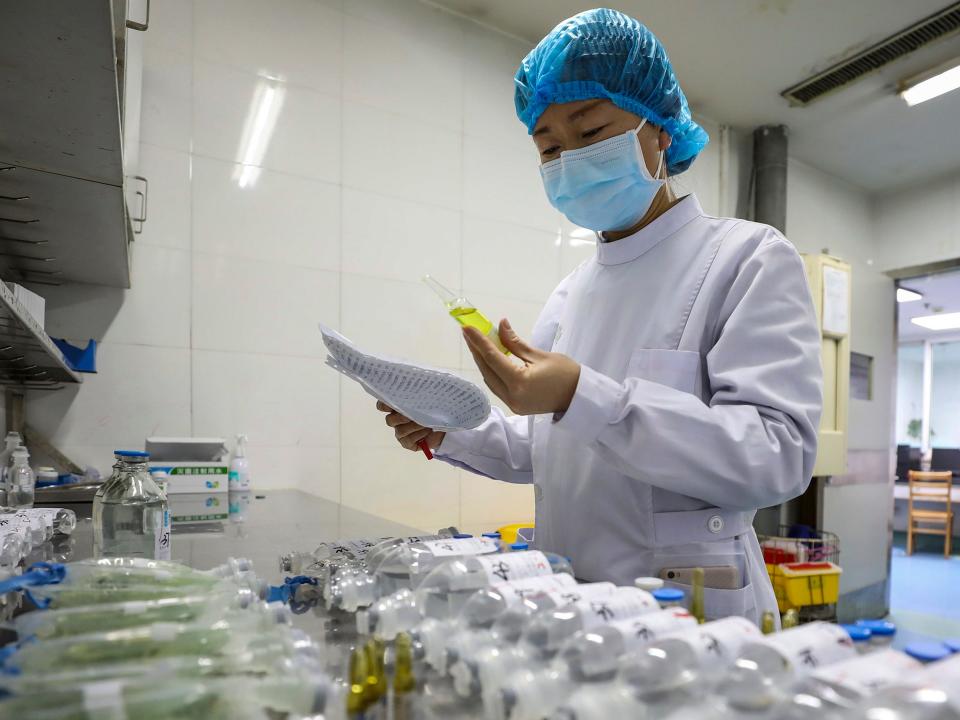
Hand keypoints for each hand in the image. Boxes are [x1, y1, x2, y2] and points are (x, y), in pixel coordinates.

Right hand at [376, 401, 445, 451]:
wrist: (444, 424)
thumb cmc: (434, 408)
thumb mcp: (428, 399)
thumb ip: (419, 396)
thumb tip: (417, 390)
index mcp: (397, 407)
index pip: (383, 406)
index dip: (384, 405)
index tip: (392, 403)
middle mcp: (396, 420)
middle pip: (389, 420)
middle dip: (400, 418)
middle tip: (410, 416)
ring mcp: (400, 432)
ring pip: (400, 431)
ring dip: (414, 426)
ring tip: (425, 423)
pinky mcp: (406, 442)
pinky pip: (408, 440)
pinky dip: (418, 435)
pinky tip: (428, 431)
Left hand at [462, 318, 580, 414]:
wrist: (580, 398)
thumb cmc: (566, 374)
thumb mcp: (540, 355)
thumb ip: (515, 343)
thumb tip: (501, 325)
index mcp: (520, 382)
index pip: (492, 358)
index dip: (478, 341)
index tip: (467, 328)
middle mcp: (512, 396)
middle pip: (487, 370)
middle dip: (476, 350)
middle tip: (469, 333)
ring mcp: (513, 404)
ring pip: (490, 380)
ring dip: (483, 362)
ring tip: (477, 343)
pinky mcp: (515, 406)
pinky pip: (497, 387)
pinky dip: (492, 372)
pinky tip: (490, 359)